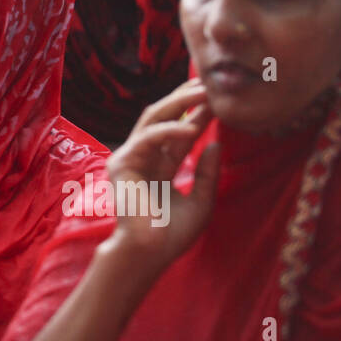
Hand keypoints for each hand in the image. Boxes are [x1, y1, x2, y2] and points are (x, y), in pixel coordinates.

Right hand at [103, 78, 220, 274]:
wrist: (148, 255)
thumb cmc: (171, 236)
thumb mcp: (201, 202)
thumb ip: (207, 173)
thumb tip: (215, 142)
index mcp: (160, 164)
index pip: (179, 131)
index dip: (198, 113)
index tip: (218, 98)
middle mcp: (143, 156)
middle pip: (164, 117)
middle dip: (186, 99)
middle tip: (210, 85)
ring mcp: (130, 157)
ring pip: (152, 118)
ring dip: (178, 103)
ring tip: (202, 93)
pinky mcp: (121, 163)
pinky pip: (146, 139)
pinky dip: (168, 131)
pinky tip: (191, 128)